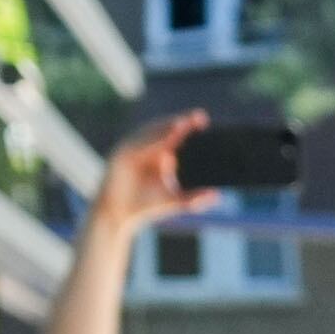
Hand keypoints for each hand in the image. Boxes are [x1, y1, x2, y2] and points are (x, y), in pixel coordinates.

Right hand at [87, 111, 224, 239]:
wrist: (117, 216)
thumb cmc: (143, 205)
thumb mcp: (173, 201)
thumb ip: (193, 199)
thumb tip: (217, 195)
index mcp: (160, 151)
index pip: (177, 134)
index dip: (190, 127)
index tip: (205, 122)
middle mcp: (147, 145)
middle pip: (166, 129)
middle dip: (181, 122)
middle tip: (199, 117)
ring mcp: (133, 146)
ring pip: (151, 132)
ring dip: (165, 127)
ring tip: (182, 124)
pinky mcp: (121, 152)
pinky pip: (136, 143)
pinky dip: (148, 140)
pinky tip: (160, 140)